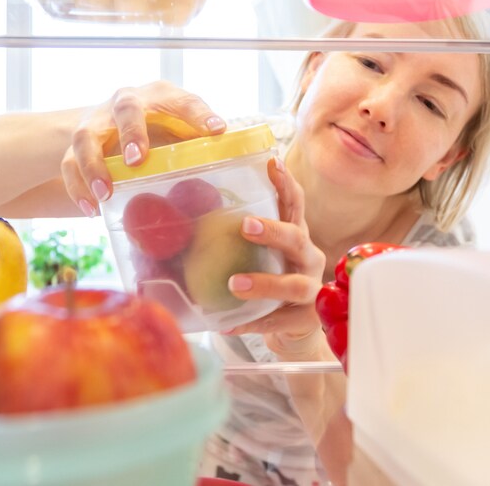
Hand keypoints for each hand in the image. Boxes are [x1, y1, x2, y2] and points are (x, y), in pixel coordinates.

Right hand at [60, 81, 225, 215]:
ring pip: (87, 137)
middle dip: (131, 133)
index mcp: (161, 97)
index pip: (183, 100)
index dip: (199, 114)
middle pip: (126, 108)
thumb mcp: (179, 131)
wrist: (106, 125)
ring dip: (94, 165)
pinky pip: (68, 164)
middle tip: (138, 160)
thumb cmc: (156, 131)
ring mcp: (97, 121)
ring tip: (105, 193)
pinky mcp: (75, 144)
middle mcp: (126, 102)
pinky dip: (77, 187)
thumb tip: (241, 163)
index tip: (217, 130)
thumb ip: (201, 144)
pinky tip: (90, 210)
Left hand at [223, 158, 327, 358]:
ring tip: (233, 283)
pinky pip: (278, 321)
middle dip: (273, 231)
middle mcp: (308, 258)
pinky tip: (228, 323)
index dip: (286, 184)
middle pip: (298, 238)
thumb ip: (233, 238)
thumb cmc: (268, 280)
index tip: (272, 162)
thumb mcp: (258, 255)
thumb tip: (178, 218)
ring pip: (294, 285)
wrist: (290, 327)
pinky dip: (252, 322)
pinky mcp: (305, 320)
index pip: (294, 204)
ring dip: (264, 283)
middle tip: (245, 226)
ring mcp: (311, 290)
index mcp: (296, 236)